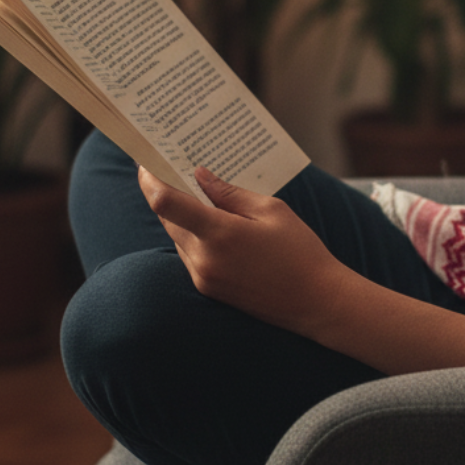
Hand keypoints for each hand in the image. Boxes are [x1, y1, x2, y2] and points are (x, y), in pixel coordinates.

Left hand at [138, 166, 342, 335]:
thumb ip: (230, 193)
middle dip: (164, 192)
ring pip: (176, 236)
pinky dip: (192, 235)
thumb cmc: (299, 251)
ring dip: (179, 214)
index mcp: (220, 233)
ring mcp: (203, 277)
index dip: (150, 179)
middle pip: (166, 217)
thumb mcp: (271, 210)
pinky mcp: (207, 289)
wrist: (316, 302)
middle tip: (171, 168)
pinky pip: (187, 255)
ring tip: (194, 192)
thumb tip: (200, 176)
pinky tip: (209, 223)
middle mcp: (204, 258)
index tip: (148, 162)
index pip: (165, 202)